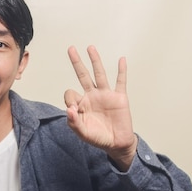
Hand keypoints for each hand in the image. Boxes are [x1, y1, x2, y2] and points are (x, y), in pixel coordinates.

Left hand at [64, 46, 136, 170]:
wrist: (116, 143)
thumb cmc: (98, 138)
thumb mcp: (82, 133)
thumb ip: (74, 122)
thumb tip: (69, 109)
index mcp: (81, 104)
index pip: (70, 93)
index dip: (70, 100)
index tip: (74, 110)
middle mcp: (92, 96)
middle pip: (83, 75)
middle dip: (76, 62)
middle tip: (71, 49)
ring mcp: (106, 95)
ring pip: (99, 74)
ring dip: (95, 60)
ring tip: (90, 48)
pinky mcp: (119, 97)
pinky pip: (120, 81)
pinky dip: (122, 71)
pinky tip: (121, 60)